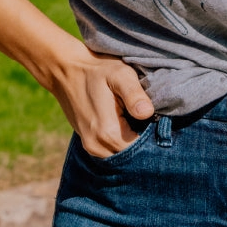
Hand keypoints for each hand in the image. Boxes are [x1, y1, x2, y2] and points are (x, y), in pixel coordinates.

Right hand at [45, 41, 153, 158]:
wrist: (66, 70)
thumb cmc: (97, 70)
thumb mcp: (120, 74)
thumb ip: (134, 95)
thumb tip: (147, 113)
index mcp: (108, 132)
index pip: (141, 150)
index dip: (153, 138)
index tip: (160, 122)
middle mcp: (97, 146)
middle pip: (131, 155)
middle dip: (144, 142)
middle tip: (152, 121)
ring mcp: (90, 146)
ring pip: (121, 154)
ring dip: (132, 142)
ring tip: (138, 120)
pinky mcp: (88, 142)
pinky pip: (111, 150)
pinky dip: (121, 141)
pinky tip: (127, 123)